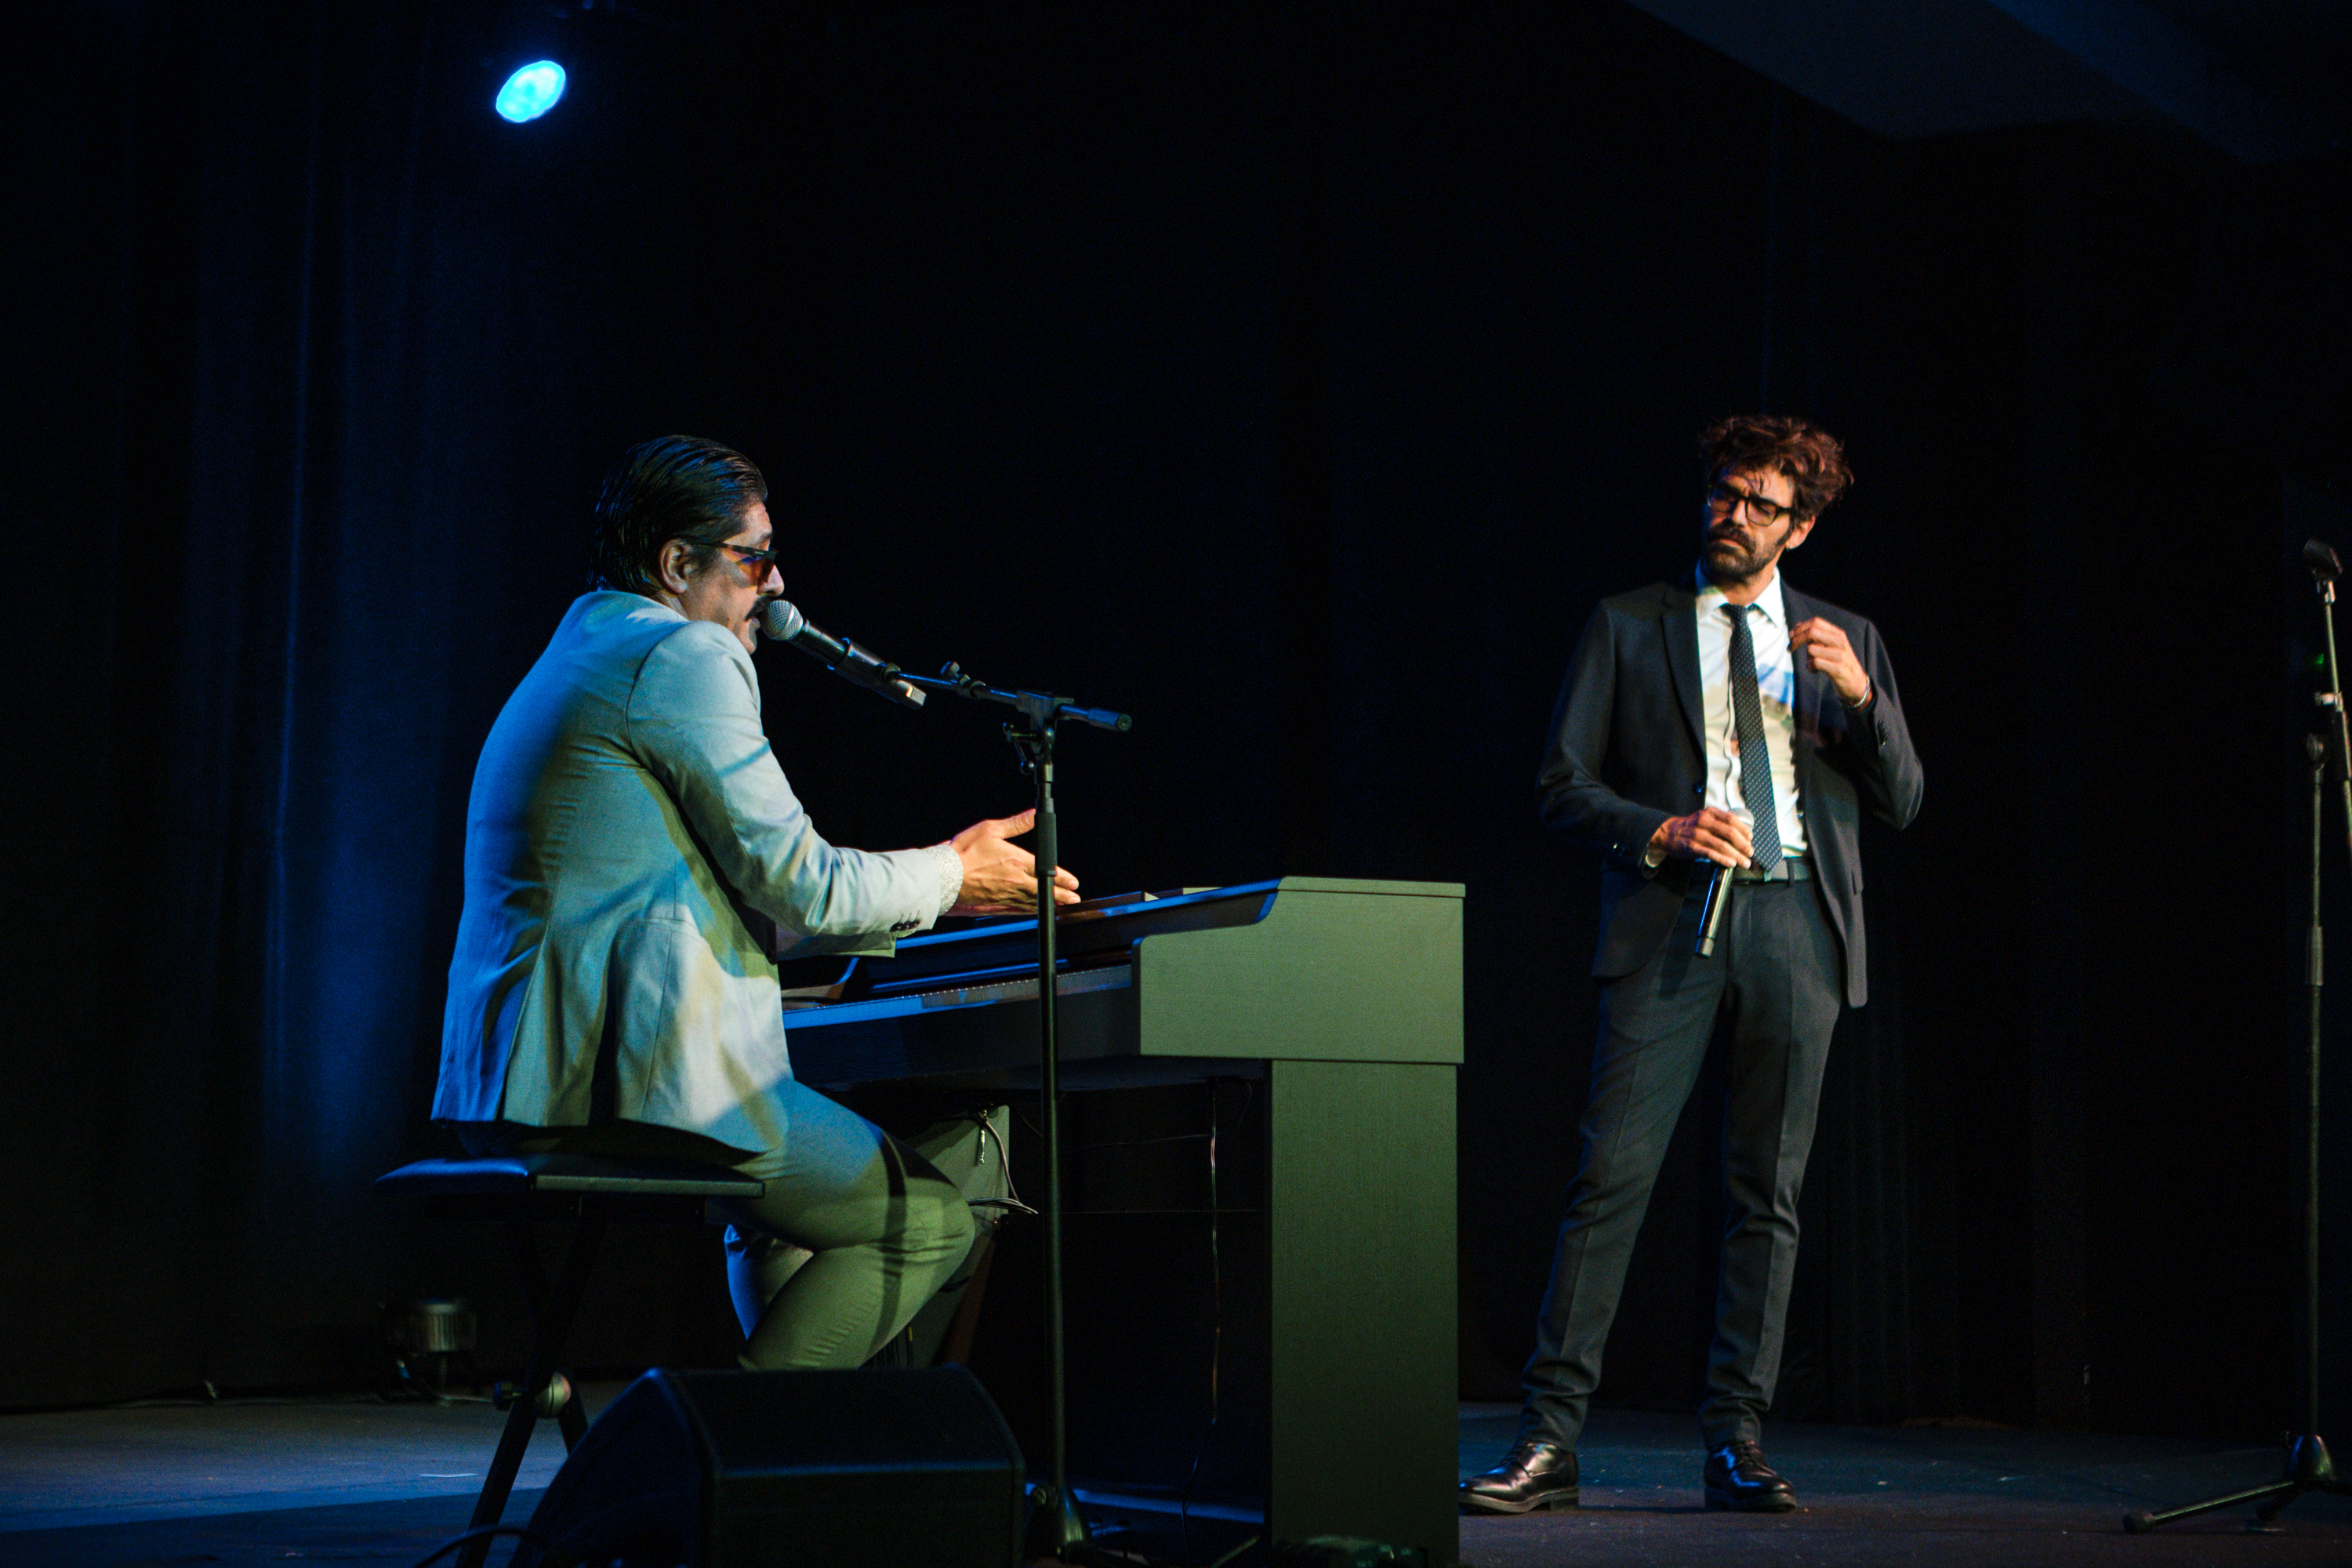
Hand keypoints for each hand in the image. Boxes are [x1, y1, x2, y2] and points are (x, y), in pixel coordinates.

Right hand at [945, 809, 1081, 913]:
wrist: (942, 877)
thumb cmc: (963, 853)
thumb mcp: (990, 830)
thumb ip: (1015, 824)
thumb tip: (1033, 815)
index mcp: (1016, 861)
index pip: (1046, 870)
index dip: (1063, 877)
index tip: (1073, 881)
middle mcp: (1015, 881)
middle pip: (1045, 890)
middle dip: (1063, 895)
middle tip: (1074, 898)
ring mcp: (1006, 896)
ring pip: (1034, 902)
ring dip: (1051, 905)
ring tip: (1062, 906)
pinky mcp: (995, 906)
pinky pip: (1018, 911)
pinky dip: (1030, 912)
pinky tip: (1035, 912)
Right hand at [1650, 808, 1753, 868]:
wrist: (1667, 833)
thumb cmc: (1690, 828)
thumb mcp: (1705, 818)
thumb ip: (1721, 822)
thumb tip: (1743, 833)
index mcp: (1709, 813)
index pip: (1732, 819)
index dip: (1744, 830)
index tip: (1750, 838)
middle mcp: (1703, 821)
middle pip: (1729, 833)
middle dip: (1743, 845)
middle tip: (1750, 853)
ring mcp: (1697, 834)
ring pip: (1722, 845)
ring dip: (1736, 855)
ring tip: (1744, 862)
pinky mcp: (1691, 847)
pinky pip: (1710, 853)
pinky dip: (1723, 859)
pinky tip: (1731, 863)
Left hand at [1789, 617, 1870, 706]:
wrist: (1856, 683)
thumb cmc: (1838, 663)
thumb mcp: (1829, 647)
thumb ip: (1815, 637)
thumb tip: (1796, 627)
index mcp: (1838, 634)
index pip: (1816, 622)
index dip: (1800, 628)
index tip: (1790, 637)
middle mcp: (1840, 642)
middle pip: (1812, 632)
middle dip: (1796, 640)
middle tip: (1790, 649)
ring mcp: (1840, 655)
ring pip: (1811, 649)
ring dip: (1806, 658)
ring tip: (1812, 664)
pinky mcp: (1838, 669)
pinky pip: (1815, 663)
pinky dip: (1810, 667)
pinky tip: (1814, 671)